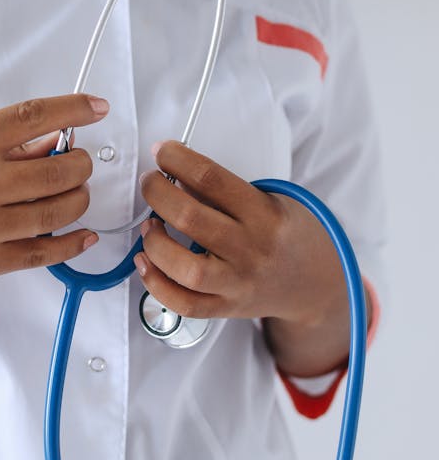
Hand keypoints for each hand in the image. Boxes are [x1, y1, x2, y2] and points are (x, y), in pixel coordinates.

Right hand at [0, 94, 109, 284]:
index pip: (32, 117)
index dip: (74, 109)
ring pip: (58, 211)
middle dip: (81, 164)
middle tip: (79, 163)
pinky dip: (73, 242)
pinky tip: (83, 233)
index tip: (97, 108)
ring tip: (72, 194)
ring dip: (77, 199)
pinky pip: (45, 253)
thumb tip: (58, 140)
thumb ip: (2, 145)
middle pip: (58, 169)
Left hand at [134, 140, 347, 331]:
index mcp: (265, 214)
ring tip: (150, 226)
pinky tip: (146, 262)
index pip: (211, 178)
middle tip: (150, 183)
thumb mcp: (270, 200)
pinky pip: (184, 304)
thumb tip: (175, 179)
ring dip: (154, 243)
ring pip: (185, 269)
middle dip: (157, 193)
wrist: (314, 282)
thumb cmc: (284, 234)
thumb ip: (225, 191)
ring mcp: (238, 283)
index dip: (177, 160)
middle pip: (190, 219)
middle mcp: (251, 250)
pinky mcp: (226, 307)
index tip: (163, 152)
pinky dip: (155, 283)